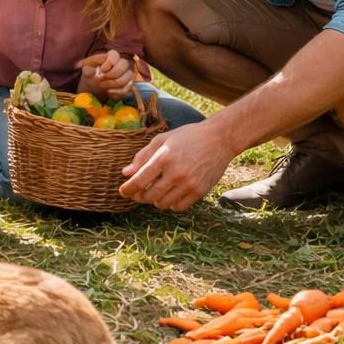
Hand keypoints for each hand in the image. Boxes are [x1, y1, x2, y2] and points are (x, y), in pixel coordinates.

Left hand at [80, 49, 134, 101]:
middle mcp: (122, 63)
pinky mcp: (128, 85)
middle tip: (102, 79)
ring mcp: (127, 74)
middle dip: (112, 73)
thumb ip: (88, 65)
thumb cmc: (91, 73)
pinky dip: (117, 92)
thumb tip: (93, 68)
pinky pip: (127, 89)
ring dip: (114, 84)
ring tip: (103, 86)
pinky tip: (109, 92)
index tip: (102, 69)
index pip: (115, 54)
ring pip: (128, 77)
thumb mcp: (86, 68)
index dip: (110, 62)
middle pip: (124, 64)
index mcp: (111, 56)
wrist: (94, 86)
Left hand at [118, 120, 233, 210]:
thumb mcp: (162, 139)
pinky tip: (171, 194)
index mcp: (163, 158)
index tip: (123, 192)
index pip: (139, 181)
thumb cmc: (188, 136)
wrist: (220, 139)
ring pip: (162, 204)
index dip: (127, 189)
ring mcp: (189, 184)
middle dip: (140, 196)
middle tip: (139, 191)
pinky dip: (171, 204)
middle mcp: (175, 173)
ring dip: (155, 200)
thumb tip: (126, 173)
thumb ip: (143, 156)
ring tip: (156, 190)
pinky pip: (178, 207)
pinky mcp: (200, 192)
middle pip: (149, 196)